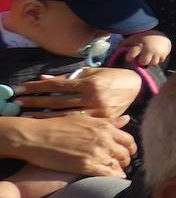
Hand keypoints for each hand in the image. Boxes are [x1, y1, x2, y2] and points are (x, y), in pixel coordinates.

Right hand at [8, 113, 134, 175]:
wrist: (35, 137)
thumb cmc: (57, 126)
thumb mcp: (84, 119)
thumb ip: (107, 122)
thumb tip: (127, 119)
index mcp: (104, 126)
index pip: (128, 139)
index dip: (131, 148)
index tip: (128, 152)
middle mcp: (104, 139)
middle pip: (125, 153)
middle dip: (126, 160)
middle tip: (124, 164)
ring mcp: (96, 152)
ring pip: (118, 164)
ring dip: (120, 169)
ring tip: (119, 172)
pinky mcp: (86, 166)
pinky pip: (107, 174)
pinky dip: (113, 177)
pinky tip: (114, 179)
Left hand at [16, 68, 143, 118]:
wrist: (137, 86)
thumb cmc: (111, 77)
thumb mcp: (91, 73)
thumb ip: (69, 78)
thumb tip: (44, 79)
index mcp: (89, 83)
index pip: (58, 85)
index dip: (38, 86)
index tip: (21, 88)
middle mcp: (93, 98)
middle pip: (58, 101)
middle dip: (36, 102)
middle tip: (18, 102)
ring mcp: (98, 111)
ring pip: (65, 115)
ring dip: (44, 115)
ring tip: (26, 115)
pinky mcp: (104, 121)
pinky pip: (79, 123)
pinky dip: (62, 123)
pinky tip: (48, 124)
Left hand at [115, 31, 170, 66]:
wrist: (160, 35)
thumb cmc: (144, 38)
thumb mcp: (134, 38)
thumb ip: (125, 43)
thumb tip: (118, 47)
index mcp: (139, 46)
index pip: (131, 55)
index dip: (129, 58)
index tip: (130, 58)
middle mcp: (148, 50)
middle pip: (143, 62)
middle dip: (142, 62)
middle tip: (142, 59)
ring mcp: (156, 53)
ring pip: (153, 63)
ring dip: (151, 62)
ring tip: (150, 58)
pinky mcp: (164, 54)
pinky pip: (161, 61)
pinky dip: (159, 60)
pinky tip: (156, 56)